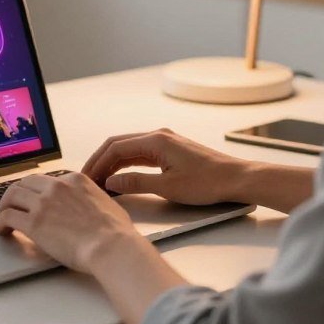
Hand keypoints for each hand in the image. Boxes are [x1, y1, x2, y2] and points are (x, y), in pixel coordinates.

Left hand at [0, 172, 143, 272]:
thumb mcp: (106, 202)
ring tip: (3, 218)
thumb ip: (92, 199)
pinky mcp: (34, 222)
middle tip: (13, 206)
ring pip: (12, 195)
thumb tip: (92, 206)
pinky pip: (7, 216)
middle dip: (17, 194)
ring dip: (4, 206)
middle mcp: (57, 186)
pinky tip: (2, 231)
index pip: (47, 180)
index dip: (37, 191)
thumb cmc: (115, 232)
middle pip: (26, 183)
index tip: (33, 199)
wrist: (111, 246)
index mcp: (75, 180)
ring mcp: (44, 202)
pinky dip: (0, 222)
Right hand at [82, 127, 251, 204]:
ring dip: (112, 164)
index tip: (86, 178)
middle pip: (119, 145)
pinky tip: (119, 178)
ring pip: (129, 150)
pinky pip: (141, 155)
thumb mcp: (168, 187)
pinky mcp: (170, 151)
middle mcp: (158, 136)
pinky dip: (126, 165)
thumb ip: (136, 183)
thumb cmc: (208, 182)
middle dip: (100, 161)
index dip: (97, 163)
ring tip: (99, 181)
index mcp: (156, 140)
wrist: (237, 179)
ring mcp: (165, 142)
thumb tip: (111, 183)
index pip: (116, 148)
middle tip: (86, 179)